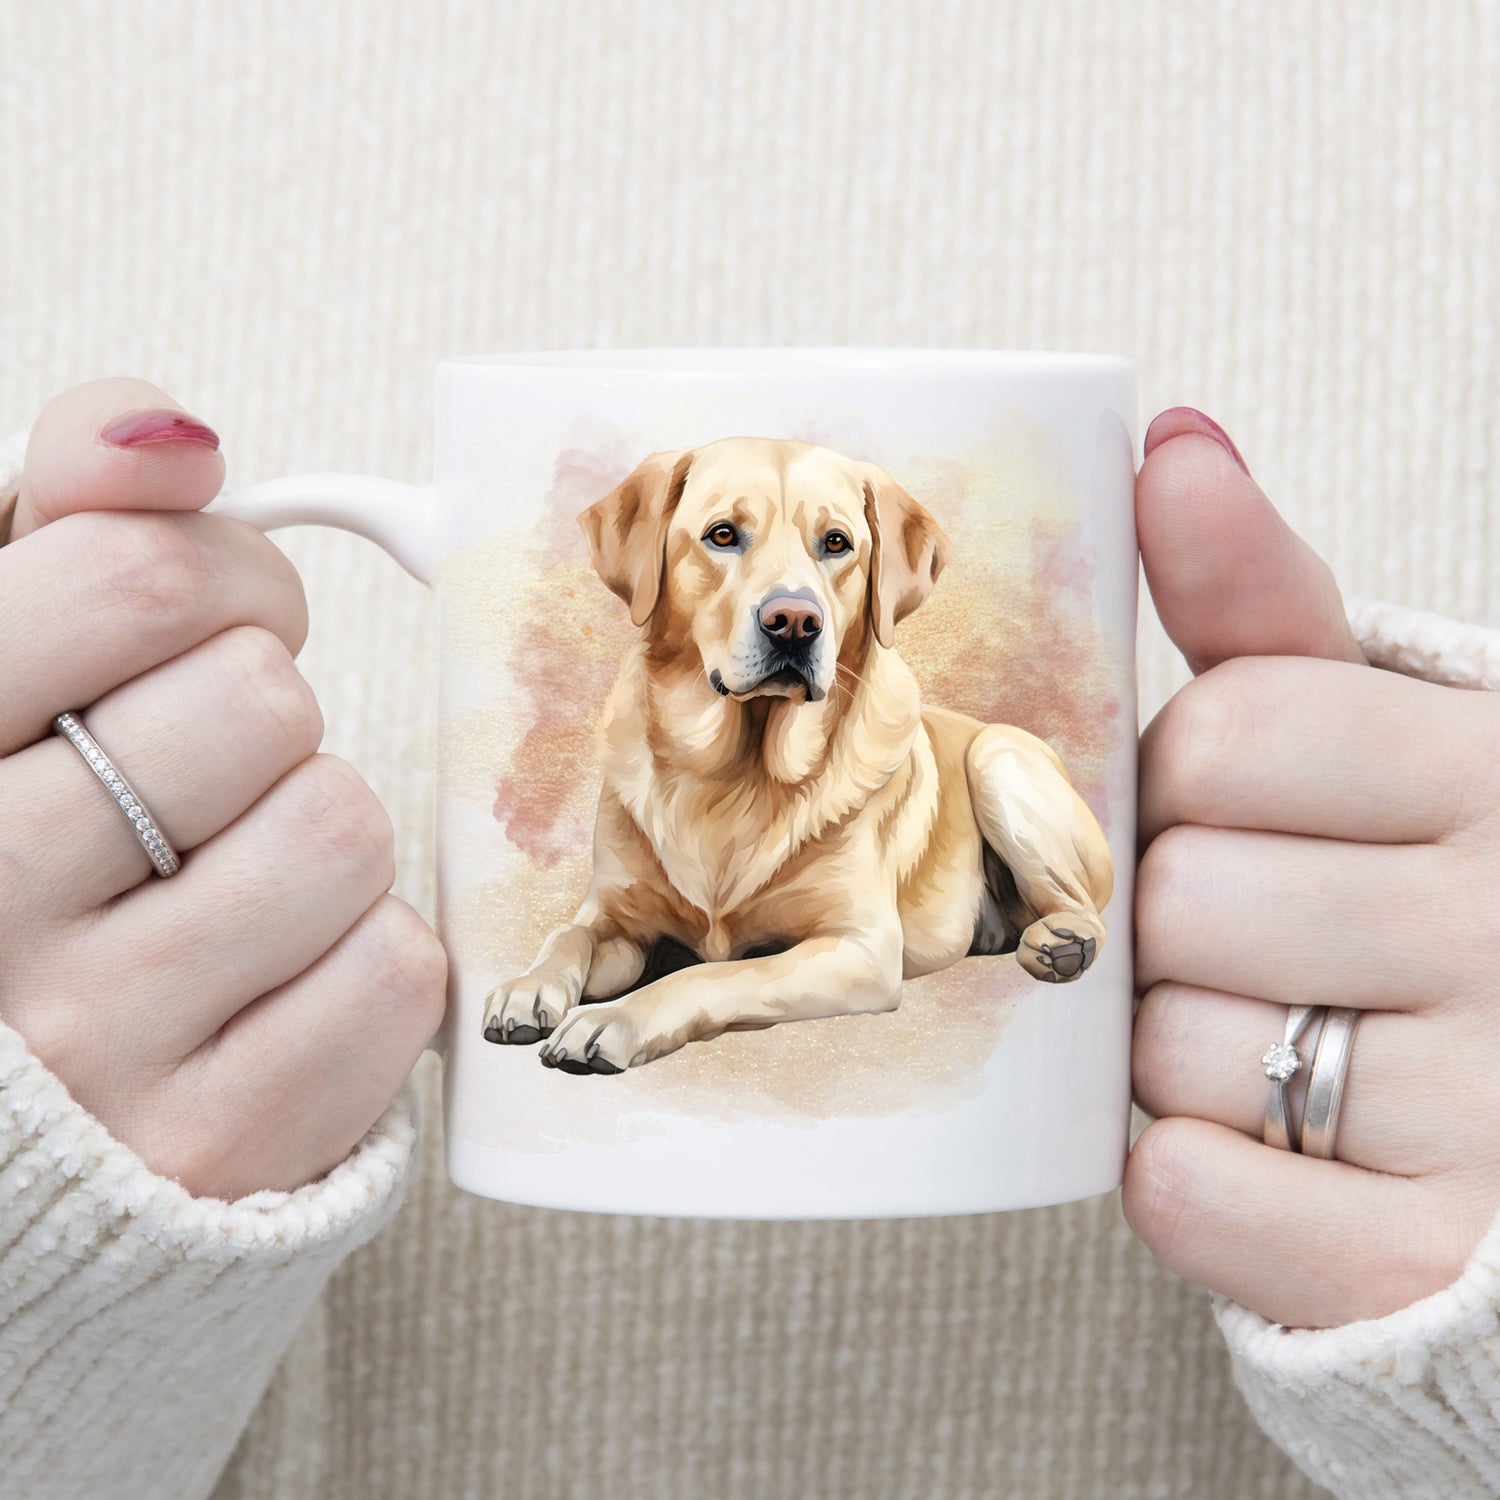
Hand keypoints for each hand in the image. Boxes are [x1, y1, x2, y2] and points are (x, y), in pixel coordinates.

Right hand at [0, 378, 444, 1198]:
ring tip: (230, 879)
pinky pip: (395, 970)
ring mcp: (98, 1046)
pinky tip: (271, 980)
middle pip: (260, 701)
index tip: (209, 619)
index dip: (219, 576)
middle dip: (262, 712)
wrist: (31, 1115)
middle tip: (211, 768)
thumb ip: (70, 524)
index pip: (135, 581)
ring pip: (340, 827)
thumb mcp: (4, 669)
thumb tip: (173, 433)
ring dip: (314, 833)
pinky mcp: (221, 1144)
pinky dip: (362, 957)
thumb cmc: (30, 849)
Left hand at [1123, 407, 1499, 1329]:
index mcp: (1496, 770)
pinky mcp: (1421, 1260)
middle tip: (1251, 938)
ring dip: (1179, 1048)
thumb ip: (1266, 602)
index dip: (1189, 778)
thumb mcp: (1383, 728)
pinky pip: (1189, 1192)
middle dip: (1175, 916)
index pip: (1228, 733)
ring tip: (1273, 1039)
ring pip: (1172, 1047)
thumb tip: (1171, 444)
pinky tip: (1253, 1147)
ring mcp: (1489, 1110)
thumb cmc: (1427, 888)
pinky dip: (1188, 1176)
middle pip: (1179, 893)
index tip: (1234, 806)